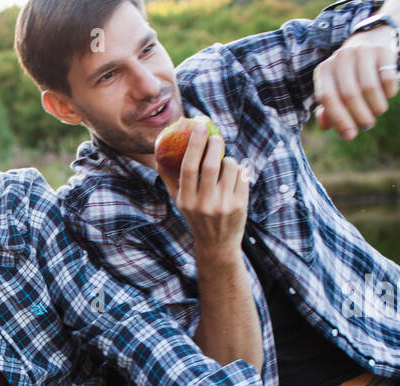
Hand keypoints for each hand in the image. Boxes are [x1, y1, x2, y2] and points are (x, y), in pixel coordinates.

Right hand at [162, 124, 248, 254]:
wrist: (217, 244)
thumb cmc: (195, 216)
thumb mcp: (179, 201)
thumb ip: (169, 179)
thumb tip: (158, 155)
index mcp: (186, 201)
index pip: (189, 167)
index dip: (195, 145)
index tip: (200, 128)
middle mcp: (204, 204)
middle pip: (211, 164)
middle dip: (215, 144)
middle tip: (215, 137)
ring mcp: (223, 205)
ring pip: (229, 166)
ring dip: (228, 158)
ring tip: (224, 163)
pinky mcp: (240, 205)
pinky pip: (242, 175)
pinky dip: (238, 170)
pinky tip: (233, 175)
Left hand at [313, 28, 399, 139]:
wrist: (374, 38)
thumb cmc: (350, 73)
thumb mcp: (335, 87)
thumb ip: (328, 108)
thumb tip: (326, 127)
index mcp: (324, 70)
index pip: (327, 97)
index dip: (339, 119)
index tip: (350, 136)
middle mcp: (341, 58)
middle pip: (349, 94)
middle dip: (360, 116)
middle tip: (367, 125)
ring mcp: (362, 51)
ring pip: (369, 88)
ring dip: (376, 107)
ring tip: (378, 112)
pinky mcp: (383, 50)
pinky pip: (388, 78)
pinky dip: (389, 93)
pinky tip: (388, 95)